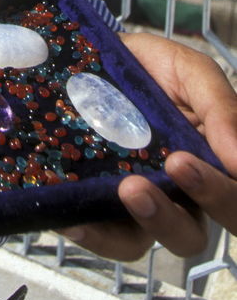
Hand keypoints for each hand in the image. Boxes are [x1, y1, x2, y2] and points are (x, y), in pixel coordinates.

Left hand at [59, 33, 236, 260]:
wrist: (90, 60)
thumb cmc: (148, 68)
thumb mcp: (189, 72)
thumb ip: (220, 106)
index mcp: (218, 163)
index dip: (228, 191)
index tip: (211, 159)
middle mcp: (191, 193)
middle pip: (214, 224)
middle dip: (208, 200)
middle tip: (177, 163)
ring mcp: (153, 204)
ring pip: (173, 239)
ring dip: (157, 221)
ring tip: (130, 188)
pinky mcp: (110, 210)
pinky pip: (115, 240)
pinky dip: (99, 237)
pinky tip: (78, 221)